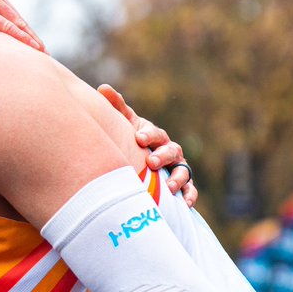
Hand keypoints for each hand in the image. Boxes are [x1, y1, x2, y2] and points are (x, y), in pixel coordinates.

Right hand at [0, 0, 42, 50]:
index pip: (8, 11)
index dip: (20, 26)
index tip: (30, 39)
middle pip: (16, 16)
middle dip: (29, 34)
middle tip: (42, 49)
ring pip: (16, 22)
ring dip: (30, 38)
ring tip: (42, 53)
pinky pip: (8, 27)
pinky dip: (22, 39)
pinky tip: (32, 49)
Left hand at [97, 84, 197, 207]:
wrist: (141, 162)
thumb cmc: (132, 140)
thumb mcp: (125, 124)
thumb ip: (116, 107)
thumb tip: (102, 87)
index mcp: (155, 135)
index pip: (154, 133)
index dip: (148, 135)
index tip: (138, 138)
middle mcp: (169, 150)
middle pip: (171, 151)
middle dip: (162, 156)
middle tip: (151, 162)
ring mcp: (177, 167)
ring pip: (183, 170)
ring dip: (177, 178)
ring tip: (169, 187)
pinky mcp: (183, 184)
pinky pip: (190, 189)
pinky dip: (189, 195)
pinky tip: (185, 204)